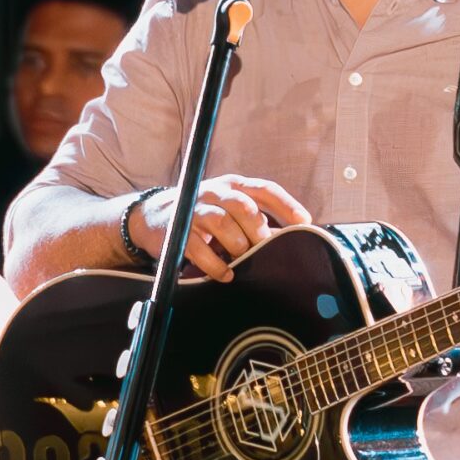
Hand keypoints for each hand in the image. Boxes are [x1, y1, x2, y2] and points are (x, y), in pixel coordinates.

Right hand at [130, 174, 313, 280]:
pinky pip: (199, 249)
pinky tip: (225, 274)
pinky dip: (215, 265)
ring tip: (241, 260)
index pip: (264, 189)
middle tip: (264, 246)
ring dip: (237, 245)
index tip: (304, 222)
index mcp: (233, 185)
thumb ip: (254, 217)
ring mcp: (195, 210)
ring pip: (222, 223)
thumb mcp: (228, 207)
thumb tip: (285, 237)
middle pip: (243, 205)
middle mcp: (215, 193)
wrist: (155, 216)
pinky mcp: (178, 231)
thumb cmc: (204, 214)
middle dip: (257, 228)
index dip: (286, 205)